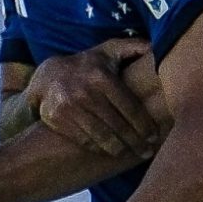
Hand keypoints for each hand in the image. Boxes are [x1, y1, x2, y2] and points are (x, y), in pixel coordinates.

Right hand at [28, 40, 164, 156]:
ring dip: (120, 149)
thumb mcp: (107, 51)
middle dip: (136, 142)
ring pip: (103, 136)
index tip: (154, 137)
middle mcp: (85, 91)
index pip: (130, 107)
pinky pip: (85, 141)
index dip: (145, 125)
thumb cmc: (87, 65)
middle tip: (147, 152)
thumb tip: (155, 47)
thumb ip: (132, 48)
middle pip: (118, 125)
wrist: (47, 76)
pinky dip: (100, 149)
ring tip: (132, 154)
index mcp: (101, 77)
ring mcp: (70, 107)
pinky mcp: (57, 119)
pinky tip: (112, 152)